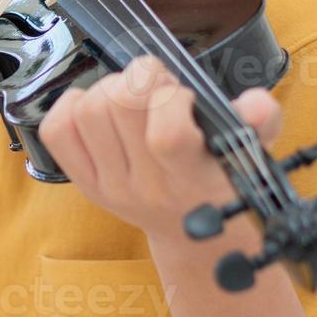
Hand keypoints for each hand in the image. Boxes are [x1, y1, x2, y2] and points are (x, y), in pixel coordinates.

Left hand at [38, 55, 282, 241]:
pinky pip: (56, 131)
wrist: (197, 237)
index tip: (186, 97)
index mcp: (191, 181)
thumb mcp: (250, 152)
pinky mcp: (83, 182)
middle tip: (158, 87)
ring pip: (88, 112)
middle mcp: (145, 187)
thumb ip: (260, 123)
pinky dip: (72, 105)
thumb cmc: (223, 181)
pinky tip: (101, 107)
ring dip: (110, 88)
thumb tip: (258, 103)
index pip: (166, 135)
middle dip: (139, 80)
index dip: (172, 98)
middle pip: (117, 108)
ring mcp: (108, 186)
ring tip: (134, 97)